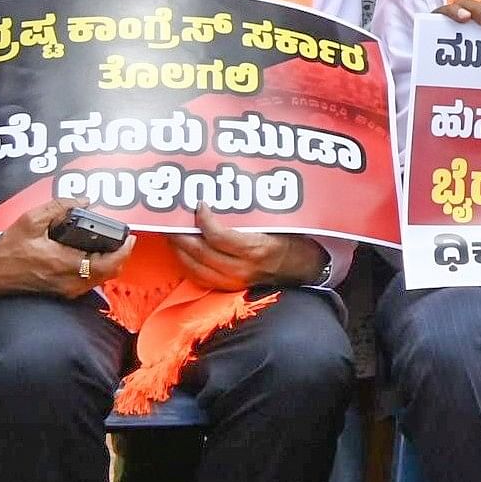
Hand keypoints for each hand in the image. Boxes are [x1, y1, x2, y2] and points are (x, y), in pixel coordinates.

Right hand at [0, 200, 133, 298]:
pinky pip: (89, 282)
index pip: (109, 263)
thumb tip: (84, 201)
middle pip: (110, 271)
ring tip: (109, 243)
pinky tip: (92, 254)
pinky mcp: (62, 292)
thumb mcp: (30, 221)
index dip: (124, 250)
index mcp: (65, 264)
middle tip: (121, 237)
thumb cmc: (7, 250)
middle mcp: (70, 281)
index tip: (130, 236)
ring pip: (101, 278)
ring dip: (110, 262)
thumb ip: (59, 207)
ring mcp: (67, 290)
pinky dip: (97, 268)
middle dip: (120, 254)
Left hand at [171, 208, 326, 291]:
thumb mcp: (279, 222)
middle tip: (172, 216)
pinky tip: (182, 250)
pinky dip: (186, 263)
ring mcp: (233, 281)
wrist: (307, 269)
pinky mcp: (229, 287)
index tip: (199, 204)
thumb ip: (252, 214)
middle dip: (181, 233)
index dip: (204, 219)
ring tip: (173, 232)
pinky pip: (199, 277)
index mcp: (256, 249)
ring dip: (179, 249)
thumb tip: (225, 194)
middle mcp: (241, 269)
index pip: (219, 236)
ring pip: (193, 267)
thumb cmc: (295, 240)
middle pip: (199, 252)